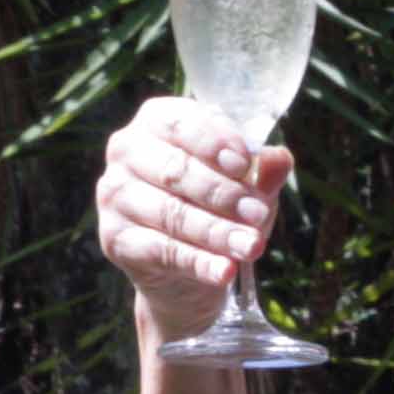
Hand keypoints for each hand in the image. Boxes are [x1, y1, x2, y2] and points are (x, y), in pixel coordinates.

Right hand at [94, 97, 290, 347]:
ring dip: (217, 232)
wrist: (189, 267)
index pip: (180, 123)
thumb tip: (279, 158)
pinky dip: (198, 262)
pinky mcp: (114, 237)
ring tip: (252, 246)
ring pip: (170, 213)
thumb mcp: (248, 186)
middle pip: (176, 170)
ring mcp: (115, 194)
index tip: (244, 164)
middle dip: (223, 194)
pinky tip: (225, 271)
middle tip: (259, 214)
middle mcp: (127, 151)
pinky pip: (161, 249)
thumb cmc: (220, 207)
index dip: (213, 142)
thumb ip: (262, 172)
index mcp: (157, 122)